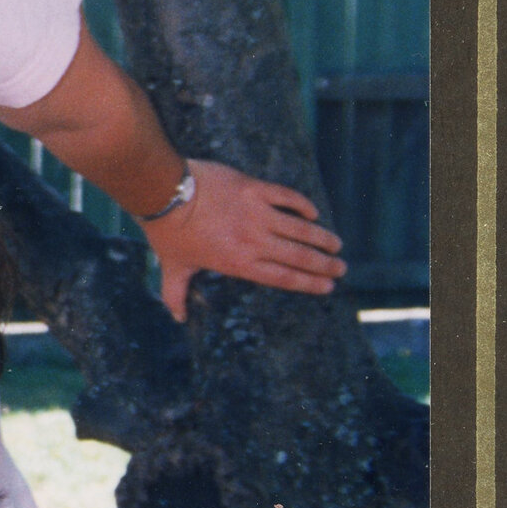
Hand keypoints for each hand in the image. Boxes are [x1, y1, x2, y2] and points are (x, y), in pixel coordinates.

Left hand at [144, 159, 344, 320]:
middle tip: (341, 268)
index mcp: (239, 263)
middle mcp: (254, 241)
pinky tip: (314, 212)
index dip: (308, 283)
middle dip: (324, 264)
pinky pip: (288, 197)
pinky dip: (303, 205)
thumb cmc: (168, 232)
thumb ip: (176, 294)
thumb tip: (178, 318)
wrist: (165, 192)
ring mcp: (257, 213)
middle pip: (299, 256)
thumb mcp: (173, 267)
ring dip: (322, 237)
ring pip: (301, 228)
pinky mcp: (255, 189)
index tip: (327, 287)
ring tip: (337, 245)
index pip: (283, 277)